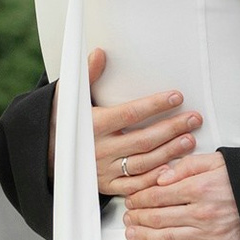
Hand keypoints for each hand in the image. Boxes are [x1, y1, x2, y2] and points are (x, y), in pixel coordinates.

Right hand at [51, 49, 204, 195]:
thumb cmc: (62, 122)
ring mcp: (104, 170)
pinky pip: (135, 186)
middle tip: (194, 118)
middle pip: (143, 140)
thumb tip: (99, 52)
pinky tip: (173, 169)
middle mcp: (99, 150)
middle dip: (172, 128)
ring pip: (144, 163)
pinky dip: (155, 179)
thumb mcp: (69, 96)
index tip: (176, 96)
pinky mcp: (107, 186)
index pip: (130, 114)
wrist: (45, 154)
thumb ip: (87, 75)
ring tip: (189, 139)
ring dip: (170, 152)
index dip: (155, 105)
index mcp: (93, 125)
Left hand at [120, 151, 239, 239]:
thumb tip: (161, 177)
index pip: (158, 195)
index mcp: (200, 188)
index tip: (131, 199)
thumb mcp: (220, 161)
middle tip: (128, 215)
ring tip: (132, 232)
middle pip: (158, 216)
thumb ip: (188, 166)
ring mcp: (210, 234)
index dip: (140, 198)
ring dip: (144, 235)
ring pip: (167, 236)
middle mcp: (202, 212)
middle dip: (138, 216)